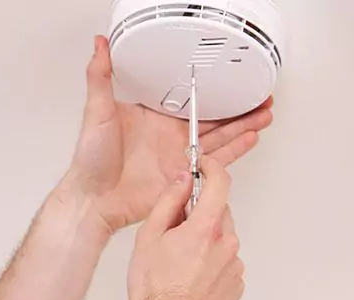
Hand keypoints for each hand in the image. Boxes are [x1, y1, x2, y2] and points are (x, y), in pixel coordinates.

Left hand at [65, 35, 273, 232]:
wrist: (93, 199)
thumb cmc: (90, 162)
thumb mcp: (96, 112)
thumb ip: (100, 78)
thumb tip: (98, 47)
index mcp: (153, 118)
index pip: (190, 100)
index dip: (211, 91)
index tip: (231, 80)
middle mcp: (169, 137)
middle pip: (212, 119)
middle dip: (237, 108)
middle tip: (259, 96)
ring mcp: (178, 158)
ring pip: (220, 138)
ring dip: (243, 126)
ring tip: (263, 114)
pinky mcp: (183, 178)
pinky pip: (215, 163)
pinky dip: (234, 151)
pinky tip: (250, 138)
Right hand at [126, 156, 244, 299]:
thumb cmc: (153, 288)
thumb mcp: (148, 237)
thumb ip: (168, 203)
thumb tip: (181, 182)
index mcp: (205, 229)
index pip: (220, 184)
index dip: (211, 169)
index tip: (202, 167)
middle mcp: (227, 245)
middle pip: (219, 213)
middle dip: (200, 214)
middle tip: (174, 230)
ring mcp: (234, 267)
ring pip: (222, 240)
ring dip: (205, 241)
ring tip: (178, 263)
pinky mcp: (236, 286)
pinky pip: (226, 263)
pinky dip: (211, 263)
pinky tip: (189, 277)